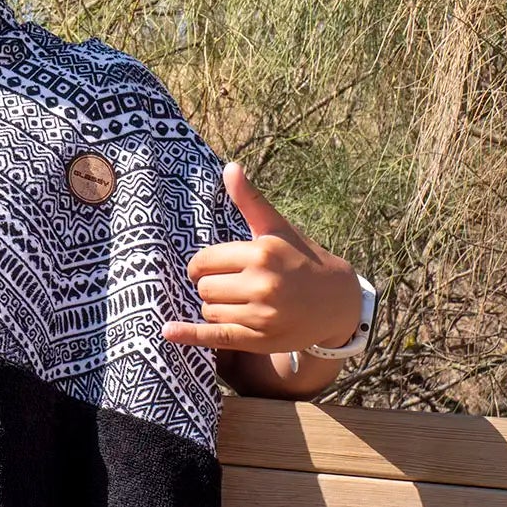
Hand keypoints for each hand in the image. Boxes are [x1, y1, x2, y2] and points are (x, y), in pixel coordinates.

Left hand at [162, 161, 360, 353]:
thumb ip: (250, 201)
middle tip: (231, 284)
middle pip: (203, 287)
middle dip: (210, 285)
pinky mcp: (261, 340)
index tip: (211, 267)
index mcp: (261, 254)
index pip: (203, 261)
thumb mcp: (276, 228)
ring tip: (240, 301)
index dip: (201, 265)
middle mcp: (262, 285)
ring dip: (215, 307)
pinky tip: (167, 331)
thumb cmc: (301, 259)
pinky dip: (189, 335)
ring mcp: (263, 316)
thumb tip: (230, 167)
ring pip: (209, 310)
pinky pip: (216, 337)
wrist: (338, 301)